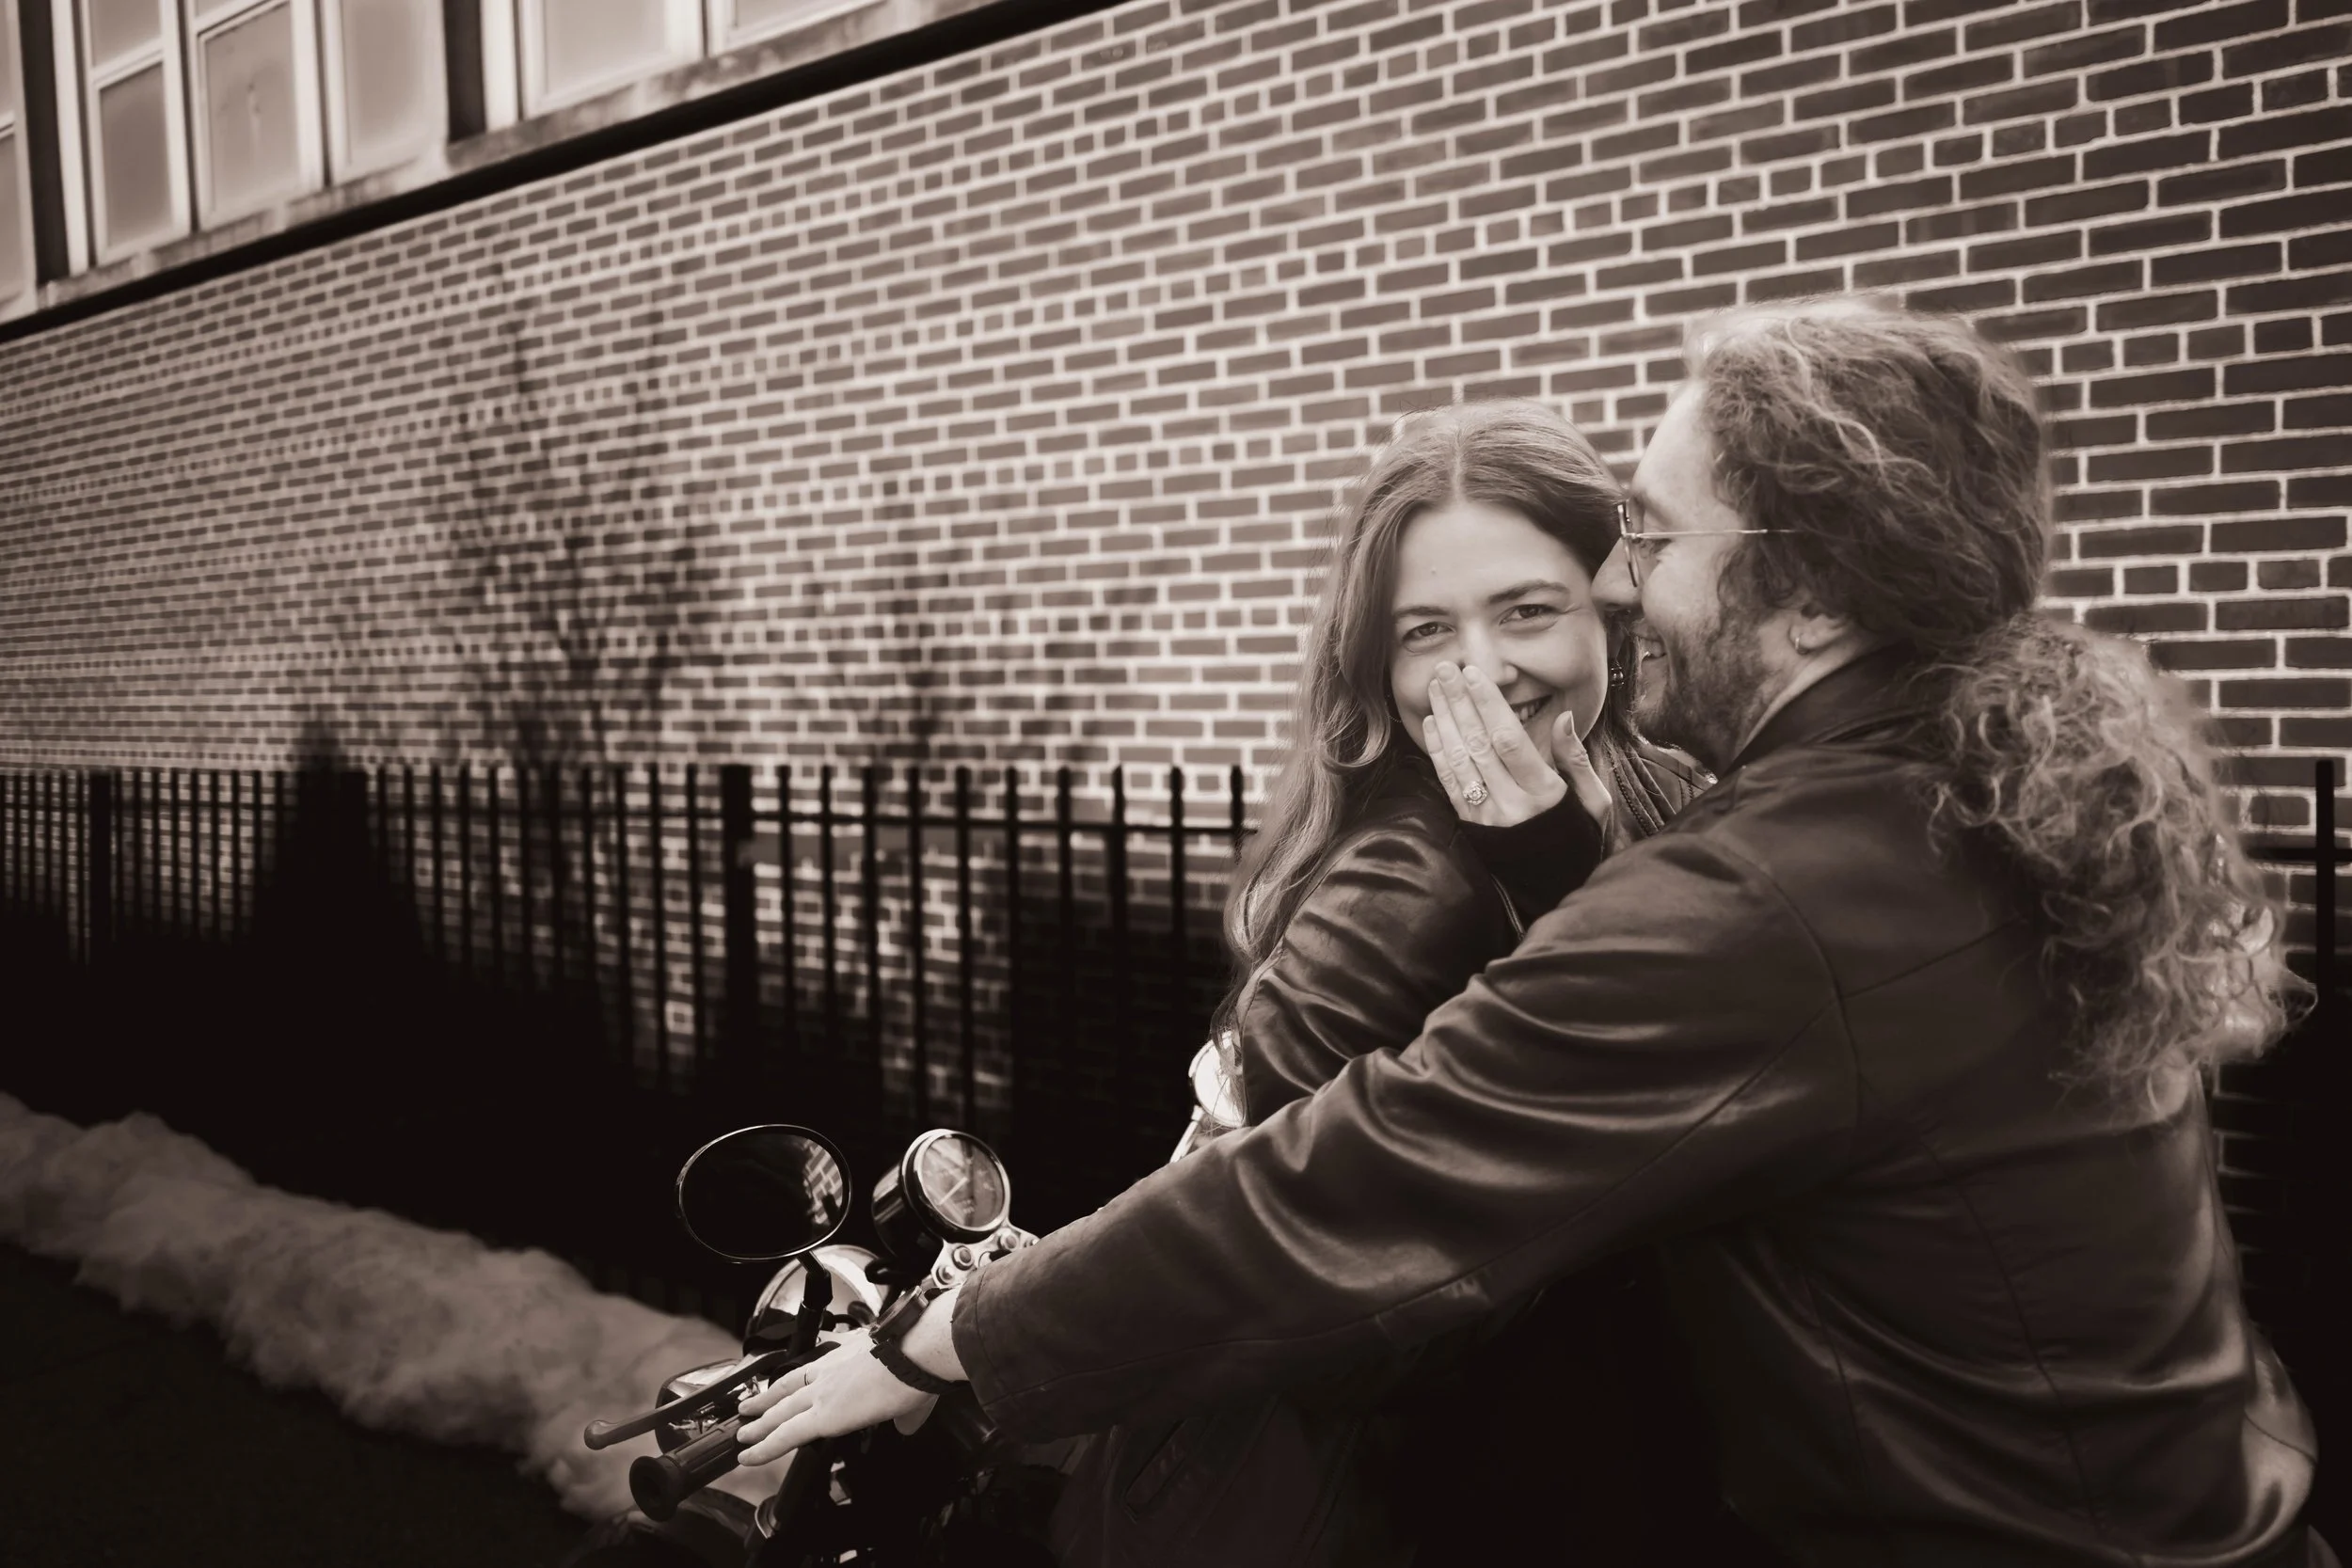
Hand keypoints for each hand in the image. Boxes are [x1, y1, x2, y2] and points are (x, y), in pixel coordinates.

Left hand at [736, 1324, 941, 1464]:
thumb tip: (907, 1426)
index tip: (783, 1387)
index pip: (814, 1371)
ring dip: (759, 1424)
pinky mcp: (822, 1416)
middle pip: (789, 1388)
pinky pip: (784, 1435)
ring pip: (780, 1412)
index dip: (796, 1382)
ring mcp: (822, 1392)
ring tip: (743, 1433)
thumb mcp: (907, 1380)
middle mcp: (829, 1371)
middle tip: (748, 1409)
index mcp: (847, 1356)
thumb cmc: (918, 1360)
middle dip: (767, 1401)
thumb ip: (903, 1410)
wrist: (917, 1352)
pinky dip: (764, 1447)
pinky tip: (749, 1456)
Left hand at [1421, 663, 1613, 835]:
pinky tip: (1432, 725)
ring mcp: (1487, 817)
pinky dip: (1439, 751)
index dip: (1488, 705)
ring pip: (1459, 760)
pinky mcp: (1471, 825)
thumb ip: (1576, 760)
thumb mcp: (1594, 802)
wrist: (1554, 886)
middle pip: (1478, 744)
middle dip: (1460, 703)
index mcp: (1544, 794)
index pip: (1509, 740)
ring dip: (1444, 720)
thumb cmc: (1579, 836)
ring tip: (1436, 687)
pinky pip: (1449, 783)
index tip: (1475, 674)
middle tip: (1446, 669)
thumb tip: (1564, 717)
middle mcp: (1511, 804)